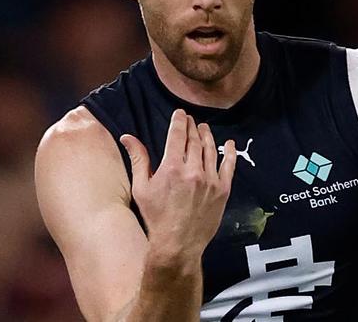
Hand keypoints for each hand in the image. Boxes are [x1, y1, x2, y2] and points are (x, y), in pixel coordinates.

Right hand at [120, 109, 236, 260]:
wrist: (177, 244)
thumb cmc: (156, 217)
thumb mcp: (141, 188)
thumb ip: (138, 159)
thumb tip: (127, 137)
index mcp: (172, 167)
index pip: (177, 135)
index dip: (179, 121)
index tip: (180, 114)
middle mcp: (193, 170)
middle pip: (194, 140)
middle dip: (192, 127)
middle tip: (190, 120)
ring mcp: (210, 180)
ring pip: (210, 150)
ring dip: (207, 136)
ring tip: (203, 128)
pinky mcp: (222, 190)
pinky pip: (229, 166)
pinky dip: (230, 152)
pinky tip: (229, 144)